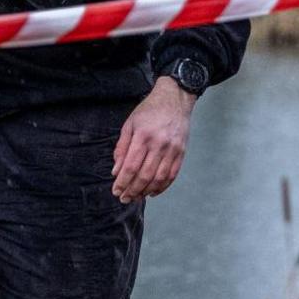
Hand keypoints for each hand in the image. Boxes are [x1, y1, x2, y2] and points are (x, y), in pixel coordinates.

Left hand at [111, 77, 196, 203]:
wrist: (175, 99)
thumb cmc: (148, 111)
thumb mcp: (129, 125)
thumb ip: (121, 149)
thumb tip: (116, 171)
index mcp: (143, 137)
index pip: (131, 166)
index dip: (123, 182)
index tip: (116, 191)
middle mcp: (159, 144)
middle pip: (145, 175)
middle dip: (133, 190)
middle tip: (124, 199)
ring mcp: (173, 149)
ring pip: (159, 177)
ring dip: (147, 191)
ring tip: (136, 198)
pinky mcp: (182, 151)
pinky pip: (173, 174)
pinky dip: (163, 186)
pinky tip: (153, 192)